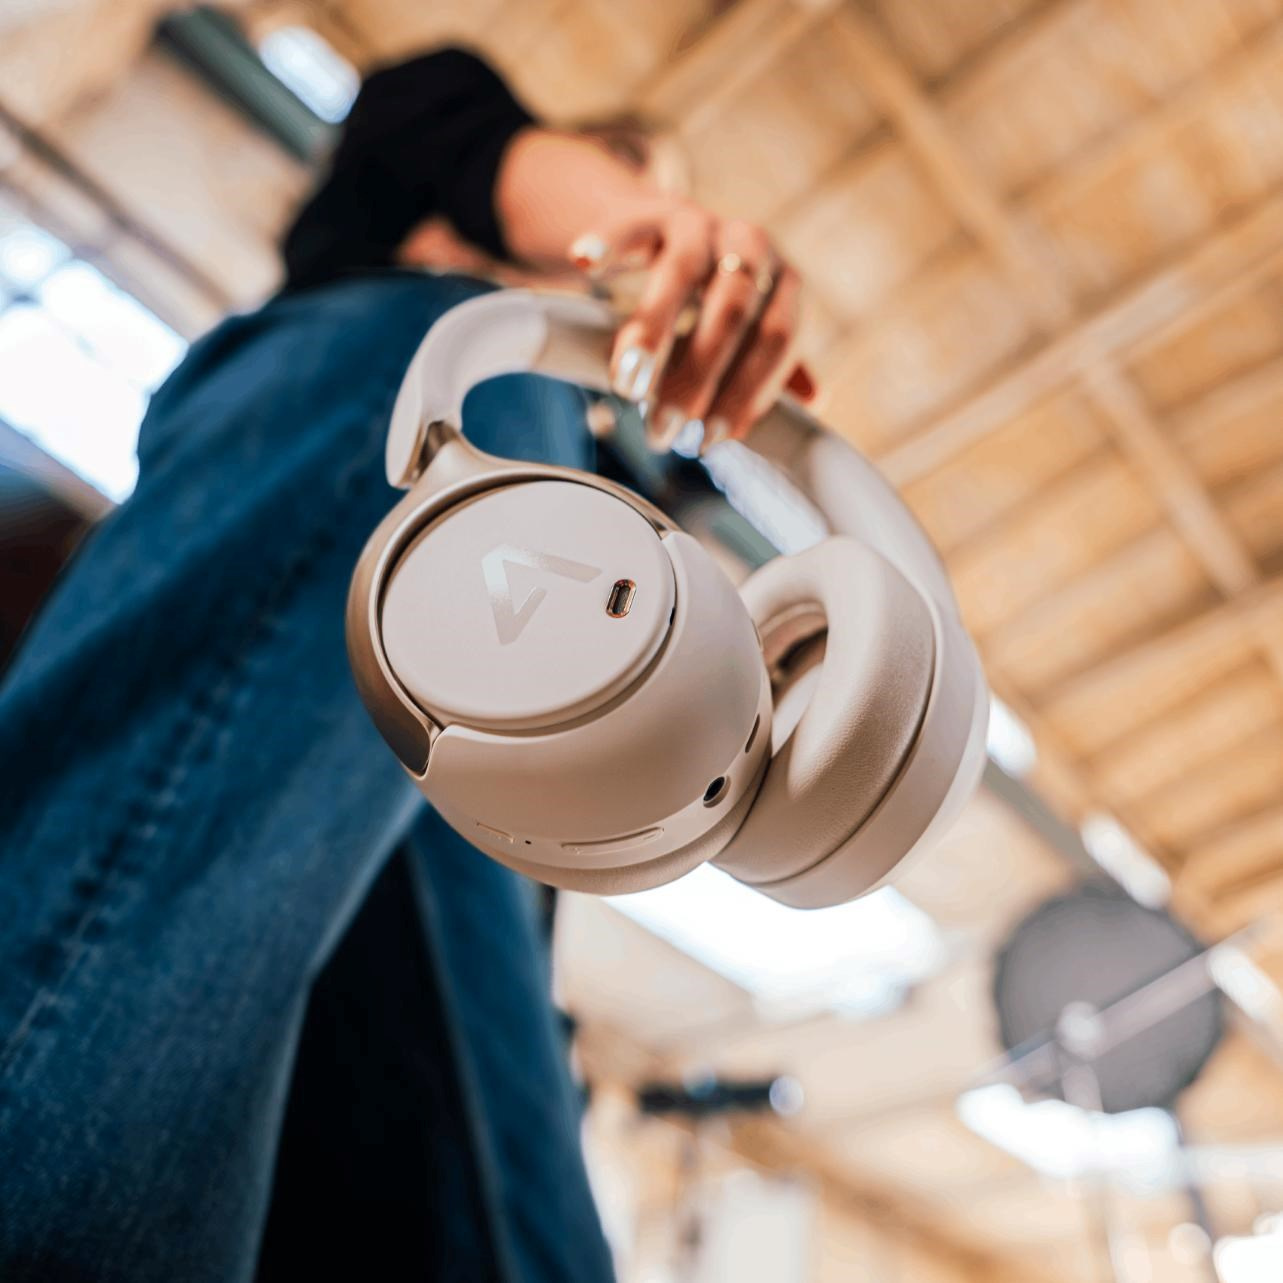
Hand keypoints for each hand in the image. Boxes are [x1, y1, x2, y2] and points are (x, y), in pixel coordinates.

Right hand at [569, 201, 814, 451]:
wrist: (669, 229)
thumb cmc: (715, 294)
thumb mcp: (752, 324)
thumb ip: (772, 360)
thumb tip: (813, 402)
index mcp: (782, 281)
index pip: (777, 340)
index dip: (748, 393)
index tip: (714, 441)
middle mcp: (750, 246)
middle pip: (730, 311)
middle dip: (698, 377)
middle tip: (663, 431)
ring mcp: (700, 222)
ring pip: (680, 271)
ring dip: (652, 334)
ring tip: (627, 385)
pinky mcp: (649, 209)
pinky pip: (628, 224)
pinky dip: (607, 243)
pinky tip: (584, 263)